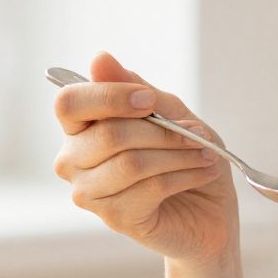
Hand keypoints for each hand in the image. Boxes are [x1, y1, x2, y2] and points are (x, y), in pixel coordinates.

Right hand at [53, 52, 239, 263]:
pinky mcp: (115, 218)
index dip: (110, 97)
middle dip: (162, 130)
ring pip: (131, 163)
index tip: (151, 100)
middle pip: (108, 134)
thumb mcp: (169, 111)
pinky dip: (184, 175)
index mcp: (79, 128)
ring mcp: (90, 193)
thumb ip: (135, 87)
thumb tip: (100, 59)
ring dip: (178, 154)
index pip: (69, 104)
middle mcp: (73, 161)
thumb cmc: (184, 155)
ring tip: (204, 153)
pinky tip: (203, 172)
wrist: (208, 211)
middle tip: (196, 132)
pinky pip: (150, 188)